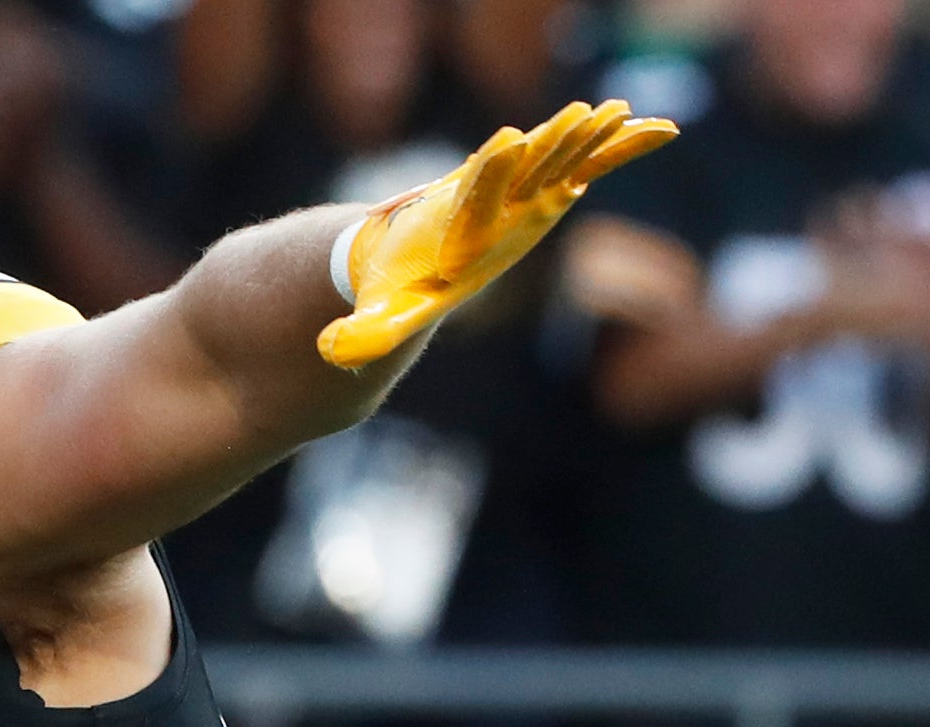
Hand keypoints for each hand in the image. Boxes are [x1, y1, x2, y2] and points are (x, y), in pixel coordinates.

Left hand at [319, 99, 678, 369]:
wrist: (402, 250)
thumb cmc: (398, 284)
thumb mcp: (385, 313)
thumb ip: (366, 334)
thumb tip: (329, 351)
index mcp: (457, 223)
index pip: (473, 193)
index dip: (490, 171)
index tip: (506, 141)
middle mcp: (493, 200)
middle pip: (525, 165)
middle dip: (551, 143)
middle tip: (581, 114)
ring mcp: (521, 192)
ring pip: (560, 157)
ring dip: (589, 136)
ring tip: (622, 110)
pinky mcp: (544, 191)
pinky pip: (588, 166)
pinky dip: (620, 149)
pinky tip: (661, 128)